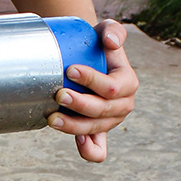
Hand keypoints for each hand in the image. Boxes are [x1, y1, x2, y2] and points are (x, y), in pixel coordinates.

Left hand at [46, 19, 137, 162]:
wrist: (88, 59)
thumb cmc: (97, 44)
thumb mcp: (108, 30)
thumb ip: (113, 30)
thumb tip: (111, 43)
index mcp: (129, 83)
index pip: (112, 87)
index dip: (91, 80)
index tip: (69, 70)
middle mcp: (123, 105)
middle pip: (102, 111)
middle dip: (79, 104)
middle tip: (58, 94)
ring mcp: (110, 121)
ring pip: (95, 130)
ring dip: (73, 126)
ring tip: (52, 118)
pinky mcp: (97, 132)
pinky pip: (98, 150)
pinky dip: (89, 150)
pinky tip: (76, 143)